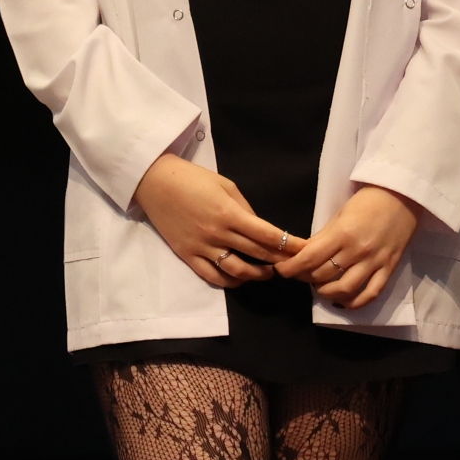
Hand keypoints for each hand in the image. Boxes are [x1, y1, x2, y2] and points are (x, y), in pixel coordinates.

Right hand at [132, 150, 299, 290]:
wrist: (155, 182)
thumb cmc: (193, 178)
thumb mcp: (225, 185)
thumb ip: (245, 209)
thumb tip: (260, 227)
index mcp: (230, 214)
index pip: (267, 235)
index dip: (288, 244)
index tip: (304, 249)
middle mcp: (218, 234)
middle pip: (257, 254)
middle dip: (280, 260)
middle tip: (294, 264)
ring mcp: (202, 247)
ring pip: (236, 271)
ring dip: (257, 275)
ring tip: (268, 273)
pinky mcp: (188, 255)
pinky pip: (212, 276)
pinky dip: (230, 281)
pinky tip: (241, 278)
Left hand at [278, 184, 431, 309]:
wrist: (403, 195)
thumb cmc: (369, 200)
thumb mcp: (340, 214)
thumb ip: (324, 237)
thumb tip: (304, 254)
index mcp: (342, 234)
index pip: (309, 258)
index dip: (291, 268)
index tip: (281, 270)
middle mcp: (357, 251)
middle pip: (323, 276)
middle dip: (305, 278)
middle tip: (301, 275)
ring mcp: (374, 262)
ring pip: (344, 289)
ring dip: (326, 293)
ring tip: (320, 288)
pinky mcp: (389, 268)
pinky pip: (371, 294)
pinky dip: (355, 303)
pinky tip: (343, 302)